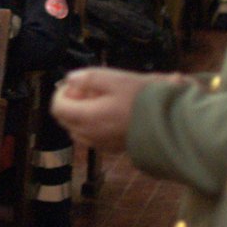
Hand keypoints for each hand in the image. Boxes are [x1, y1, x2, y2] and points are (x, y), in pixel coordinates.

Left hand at [51, 67, 172, 149]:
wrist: (169, 124)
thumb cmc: (142, 99)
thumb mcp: (115, 79)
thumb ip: (88, 78)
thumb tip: (69, 79)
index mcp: (86, 117)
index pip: (57, 107)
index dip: (62, 92)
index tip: (76, 84)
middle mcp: (88, 134)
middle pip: (65, 119)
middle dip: (71, 102)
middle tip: (90, 90)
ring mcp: (100, 144)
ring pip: (77, 130)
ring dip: (81, 114)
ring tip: (101, 101)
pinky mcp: (111, 148)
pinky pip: (91, 137)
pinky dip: (92, 125)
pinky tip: (110, 114)